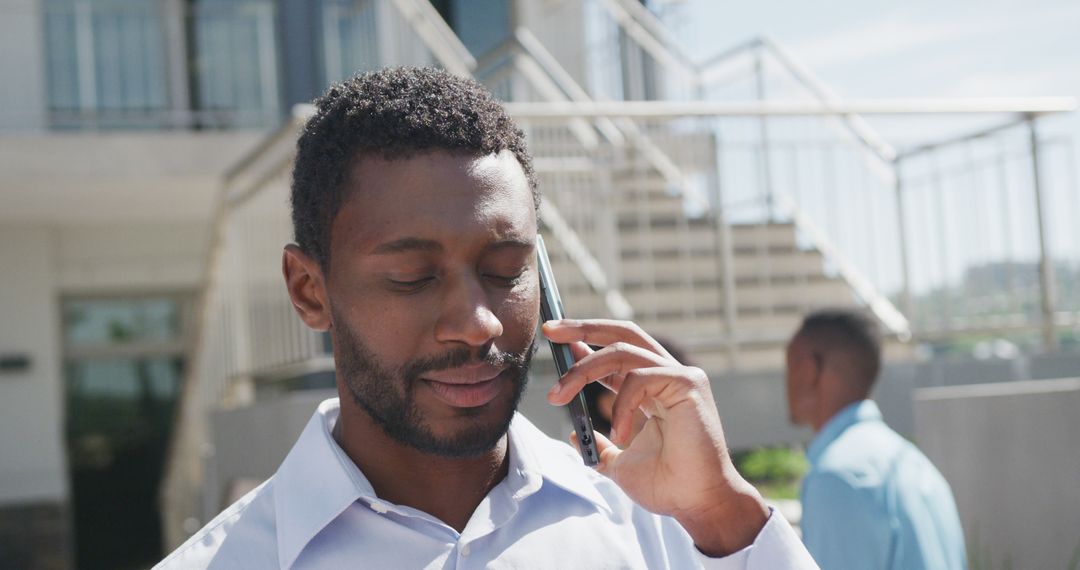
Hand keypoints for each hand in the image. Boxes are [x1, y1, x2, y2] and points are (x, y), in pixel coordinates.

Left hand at [543, 319, 769, 555]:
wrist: (697, 503)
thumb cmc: (667, 485)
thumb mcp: (620, 464)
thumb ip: (600, 446)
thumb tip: (574, 434)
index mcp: (653, 389)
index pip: (616, 353)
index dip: (586, 342)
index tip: (554, 338)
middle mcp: (667, 375)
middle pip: (623, 334)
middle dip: (583, 328)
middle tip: (550, 332)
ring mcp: (680, 376)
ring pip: (622, 352)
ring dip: (582, 370)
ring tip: (559, 396)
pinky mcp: (688, 384)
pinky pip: (639, 379)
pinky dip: (620, 406)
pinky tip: (620, 436)